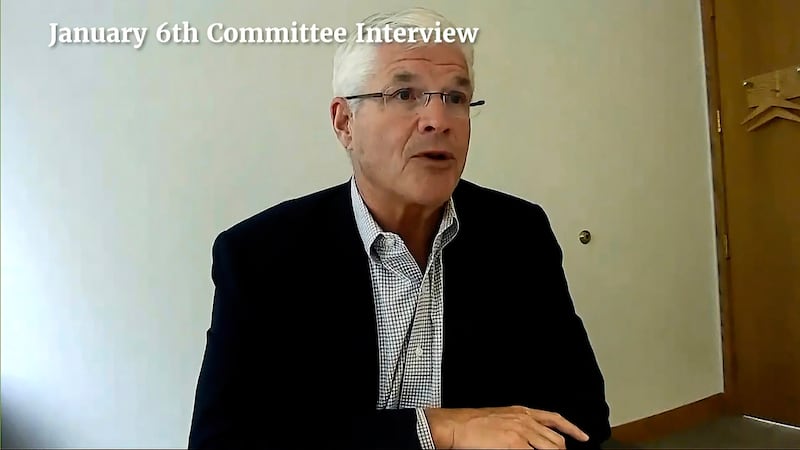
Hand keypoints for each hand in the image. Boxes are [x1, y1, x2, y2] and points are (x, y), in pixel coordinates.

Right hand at [425, 405, 588, 448]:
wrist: (456, 425)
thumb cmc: (471, 423)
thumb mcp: (500, 418)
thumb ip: (518, 425)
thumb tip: (529, 439)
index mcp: (522, 411)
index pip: (555, 419)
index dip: (572, 429)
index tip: (583, 437)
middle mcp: (525, 420)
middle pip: (556, 439)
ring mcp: (521, 433)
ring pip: (550, 449)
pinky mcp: (514, 445)